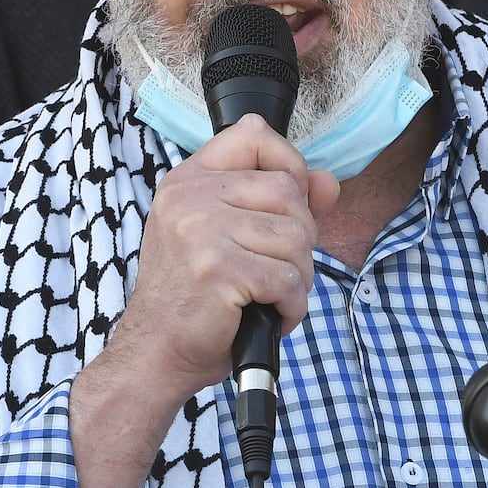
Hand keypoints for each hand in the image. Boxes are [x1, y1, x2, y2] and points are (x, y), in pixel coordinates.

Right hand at [68, 114, 338, 487]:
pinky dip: (290, 306)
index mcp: (189, 180)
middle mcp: (190, 197)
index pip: (253, 135)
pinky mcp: (218, 269)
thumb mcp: (230, 236)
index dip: (288, 166)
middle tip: (272, 271)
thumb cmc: (196, 297)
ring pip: (296, 238)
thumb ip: (282, 203)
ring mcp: (201, 231)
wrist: (158, 353)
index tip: (288, 203)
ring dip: (296, 277)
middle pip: (289, 192)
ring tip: (267, 296)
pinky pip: (289, 279)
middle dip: (299, 238)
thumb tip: (329, 182)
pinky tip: (267, 315)